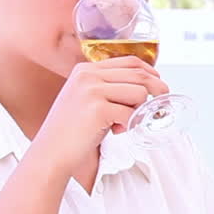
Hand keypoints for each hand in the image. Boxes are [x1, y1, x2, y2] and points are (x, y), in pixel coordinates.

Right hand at [30, 56, 168, 173]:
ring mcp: (92, 90)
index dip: (150, 71)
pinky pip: (131, 113)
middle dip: (156, 89)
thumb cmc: (71, 130)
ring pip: (139, 92)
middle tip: (161, 103)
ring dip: (138, 110)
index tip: (158, 81)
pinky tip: (115, 131)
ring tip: (121, 123)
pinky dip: (129, 124)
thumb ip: (109, 87)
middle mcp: (88, 75)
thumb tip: (147, 84)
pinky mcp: (97, 109)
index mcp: (85, 70)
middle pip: (138, 74)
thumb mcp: (87, 98)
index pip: (129, 61)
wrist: (51, 152)